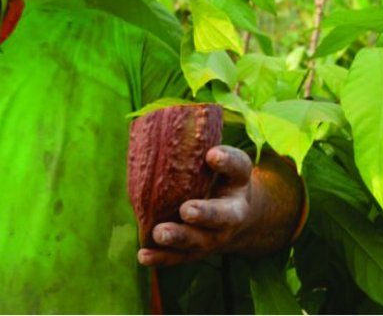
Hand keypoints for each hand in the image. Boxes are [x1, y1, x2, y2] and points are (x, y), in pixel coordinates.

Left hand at [137, 145, 254, 265]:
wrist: (238, 216)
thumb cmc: (219, 178)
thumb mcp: (220, 160)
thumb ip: (199, 146)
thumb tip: (163, 123)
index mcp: (238, 182)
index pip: (238, 167)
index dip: (227, 161)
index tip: (212, 154)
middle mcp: (232, 212)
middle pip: (222, 216)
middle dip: (205, 214)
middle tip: (187, 210)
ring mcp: (216, 235)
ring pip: (200, 241)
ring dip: (179, 238)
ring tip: (160, 233)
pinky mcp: (197, 251)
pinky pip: (179, 257)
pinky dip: (161, 257)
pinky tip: (143, 256)